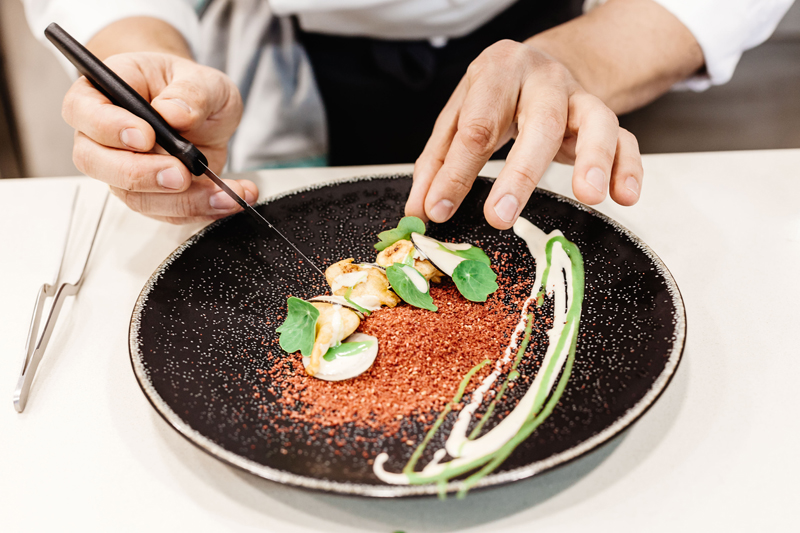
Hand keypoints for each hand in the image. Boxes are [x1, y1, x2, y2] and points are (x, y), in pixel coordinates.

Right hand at [63, 52, 256, 223]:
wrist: (206, 113)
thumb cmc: (190, 89)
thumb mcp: (203, 80)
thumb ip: (191, 92)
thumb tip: (173, 113)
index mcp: (104, 92)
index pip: (83, 110)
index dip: (108, 127)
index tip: (146, 135)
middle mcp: (104, 136)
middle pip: (95, 162)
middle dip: (140, 174)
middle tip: (180, 174)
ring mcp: (122, 169)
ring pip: (134, 196)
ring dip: (181, 201)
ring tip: (222, 193)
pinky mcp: (148, 194)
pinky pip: (165, 212)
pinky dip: (200, 210)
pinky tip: (227, 199)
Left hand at [405, 40, 642, 228]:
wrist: (539, 65)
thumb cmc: (495, 97)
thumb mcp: (458, 118)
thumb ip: (437, 162)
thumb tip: (418, 209)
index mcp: (498, 72)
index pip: (477, 126)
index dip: (456, 172)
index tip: (438, 208)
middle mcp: (542, 79)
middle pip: (539, 123)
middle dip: (520, 174)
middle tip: (499, 217)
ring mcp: (579, 96)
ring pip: (595, 121)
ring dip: (593, 159)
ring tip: (588, 196)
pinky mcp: (604, 114)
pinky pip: (626, 138)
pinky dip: (627, 166)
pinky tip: (623, 196)